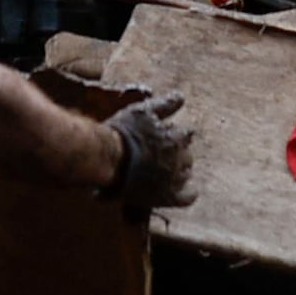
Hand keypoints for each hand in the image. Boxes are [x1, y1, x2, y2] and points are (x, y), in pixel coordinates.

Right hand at [100, 93, 197, 210]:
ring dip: (177, 172)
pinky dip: (187, 194)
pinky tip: (182, 192)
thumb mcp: (143, 112)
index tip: (164, 138)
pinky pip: (187, 197)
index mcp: (176, 137)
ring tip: (161, 172)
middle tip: (159, 156)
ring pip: (185, 175)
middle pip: (186, 156)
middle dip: (177, 155)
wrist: (108, 159)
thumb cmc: (122, 133)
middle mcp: (180, 158)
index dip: (174, 136)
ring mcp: (174, 178)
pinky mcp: (167, 196)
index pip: (185, 135)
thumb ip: (164, 105)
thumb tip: (181, 96)